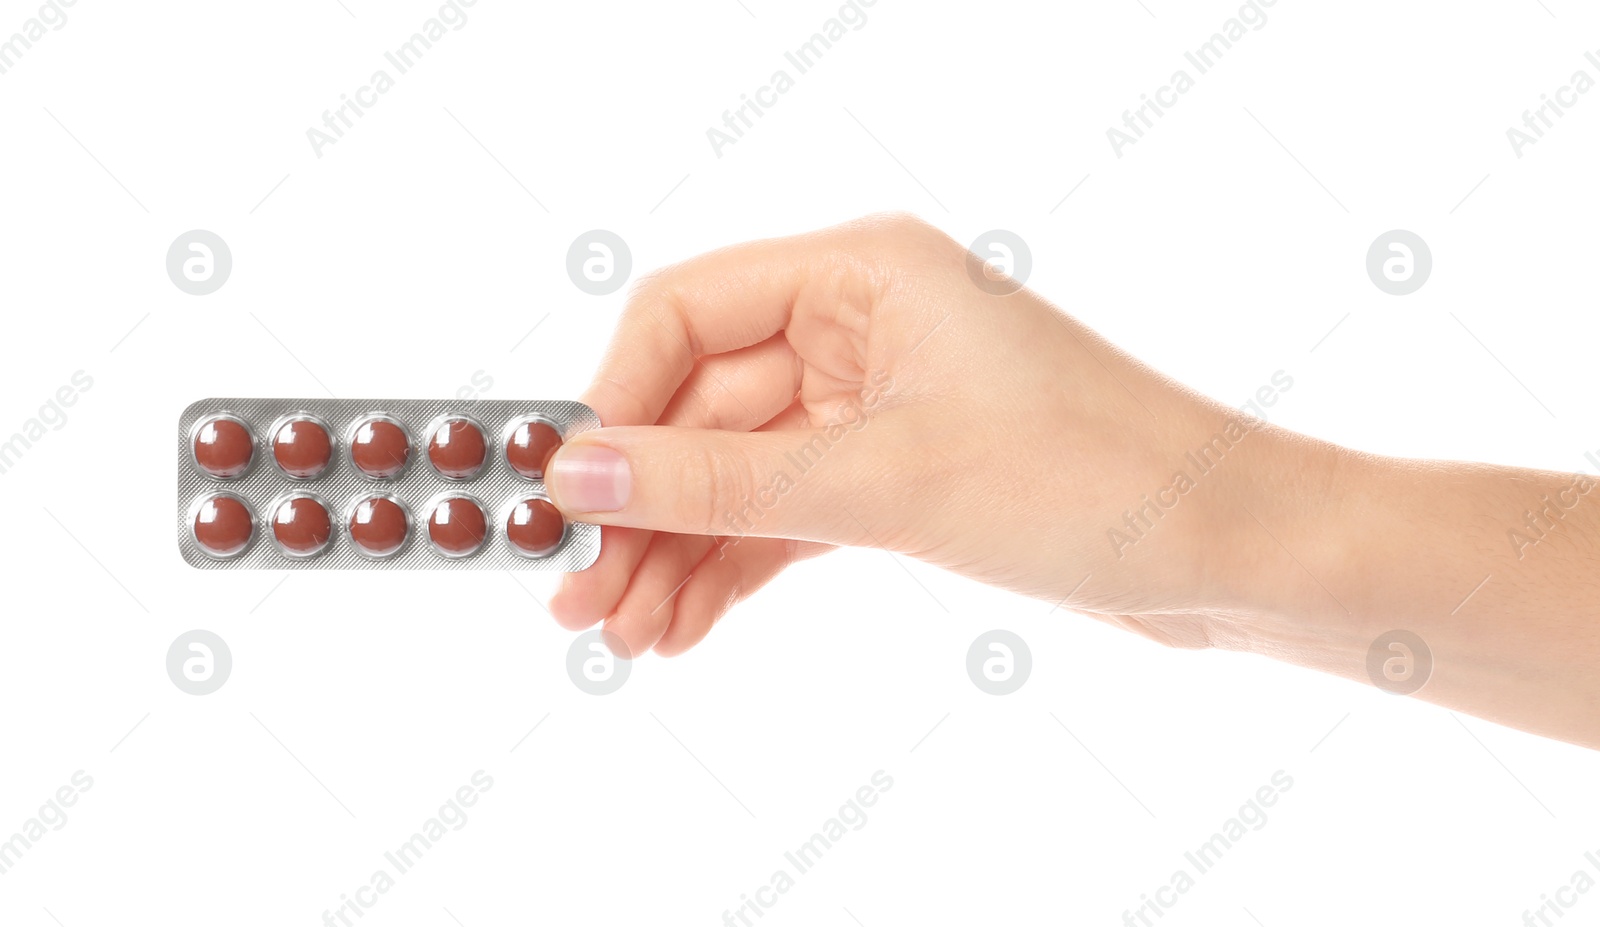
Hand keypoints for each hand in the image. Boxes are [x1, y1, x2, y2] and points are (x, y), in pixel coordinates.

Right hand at [543, 215, 1320, 657]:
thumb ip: (722, 481)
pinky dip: (737, 567)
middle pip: (703, 407)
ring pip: (739, 473)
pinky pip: (786, 514)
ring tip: (624, 633)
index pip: (686, 315)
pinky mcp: (900, 474)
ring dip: (678, 550)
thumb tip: (582, 473)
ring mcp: (878, 403)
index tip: (568, 494)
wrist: (1231, 552)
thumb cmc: (1097, 482)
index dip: (615, 403)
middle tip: (578, 593)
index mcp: (863, 274)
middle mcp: (863, 324)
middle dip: (643, 505)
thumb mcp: (886, 483)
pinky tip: (685, 624)